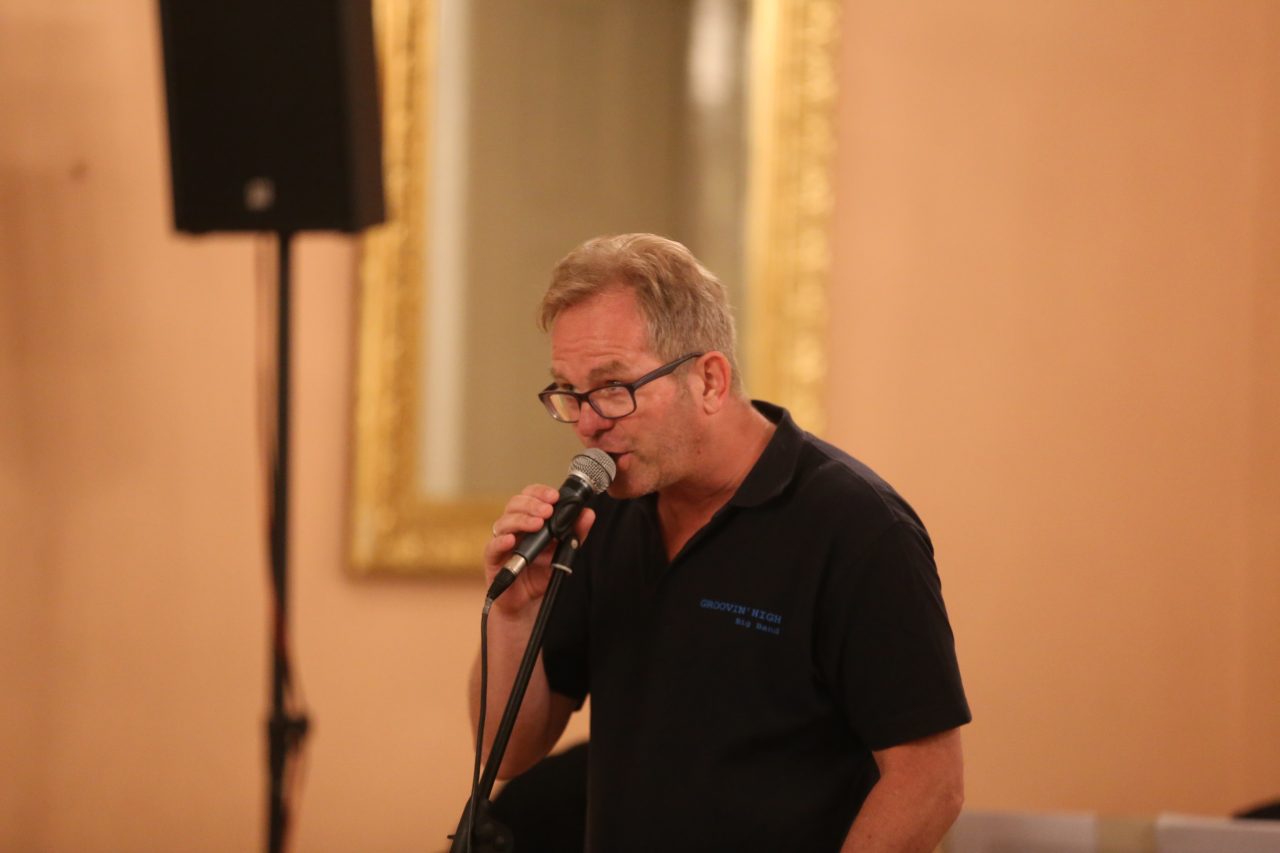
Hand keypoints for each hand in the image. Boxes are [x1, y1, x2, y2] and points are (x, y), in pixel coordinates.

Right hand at [484, 484, 596, 615]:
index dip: (539, 493)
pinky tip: (512, 540)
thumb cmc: (541, 573)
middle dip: (532, 504)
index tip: (554, 496)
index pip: (529, 497)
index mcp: (528, 520)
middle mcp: (513, 528)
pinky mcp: (493, 560)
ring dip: (521, 520)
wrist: (528, 602)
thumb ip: (575, 534)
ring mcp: (502, 542)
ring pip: (503, 522)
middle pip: (514, 504)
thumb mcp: (562, 552)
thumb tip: (588, 514)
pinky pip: (492, 547)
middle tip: (548, 510)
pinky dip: (501, 541)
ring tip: (537, 524)